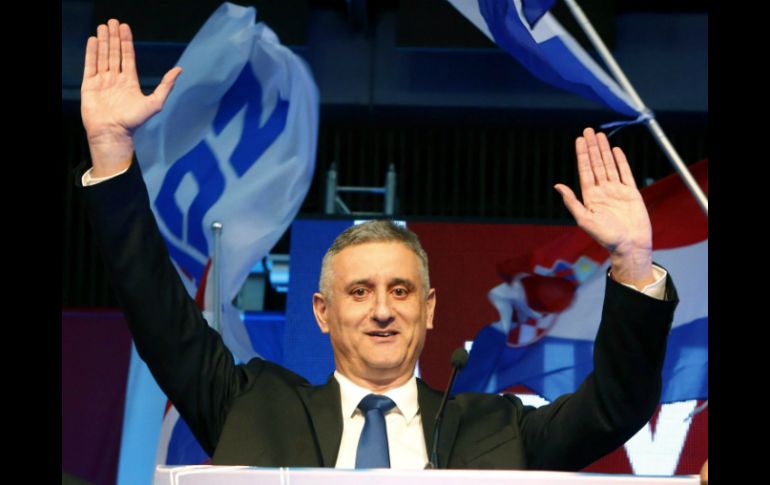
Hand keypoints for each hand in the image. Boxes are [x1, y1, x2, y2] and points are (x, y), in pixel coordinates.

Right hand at [81, 19, 181, 176]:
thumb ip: (166, 85)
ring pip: (103, 56)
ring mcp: (102, 81)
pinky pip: (90, 65)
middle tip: (112, 21)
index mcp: (130, 82)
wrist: (113, 133)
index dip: (126, 42)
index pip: (128, 56)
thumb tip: (180, 69)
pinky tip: (93, 40)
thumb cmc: (134, 122)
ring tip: (102, 26)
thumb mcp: (155, 102)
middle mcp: (116, 79)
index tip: (124, 27)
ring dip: (103, 41)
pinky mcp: (90, 85)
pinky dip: (91, 53)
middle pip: (115, 53)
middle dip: (114, 37)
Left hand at [554, 128, 653, 288]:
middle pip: (596, 164)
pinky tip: (616, 150)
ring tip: (601, 135)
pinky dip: (621, 161)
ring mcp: (617, 191)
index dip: (582, 155)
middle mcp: (603, 191)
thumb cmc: (606, 237)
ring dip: (605, 150)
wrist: (630, 246)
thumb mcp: (585, 220)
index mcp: (590, 197)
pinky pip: (626, 173)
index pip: (585, 170)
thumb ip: (572, 202)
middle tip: (588, 130)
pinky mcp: (632, 193)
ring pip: (609, 165)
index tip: (579, 140)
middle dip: (592, 147)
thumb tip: (557, 185)